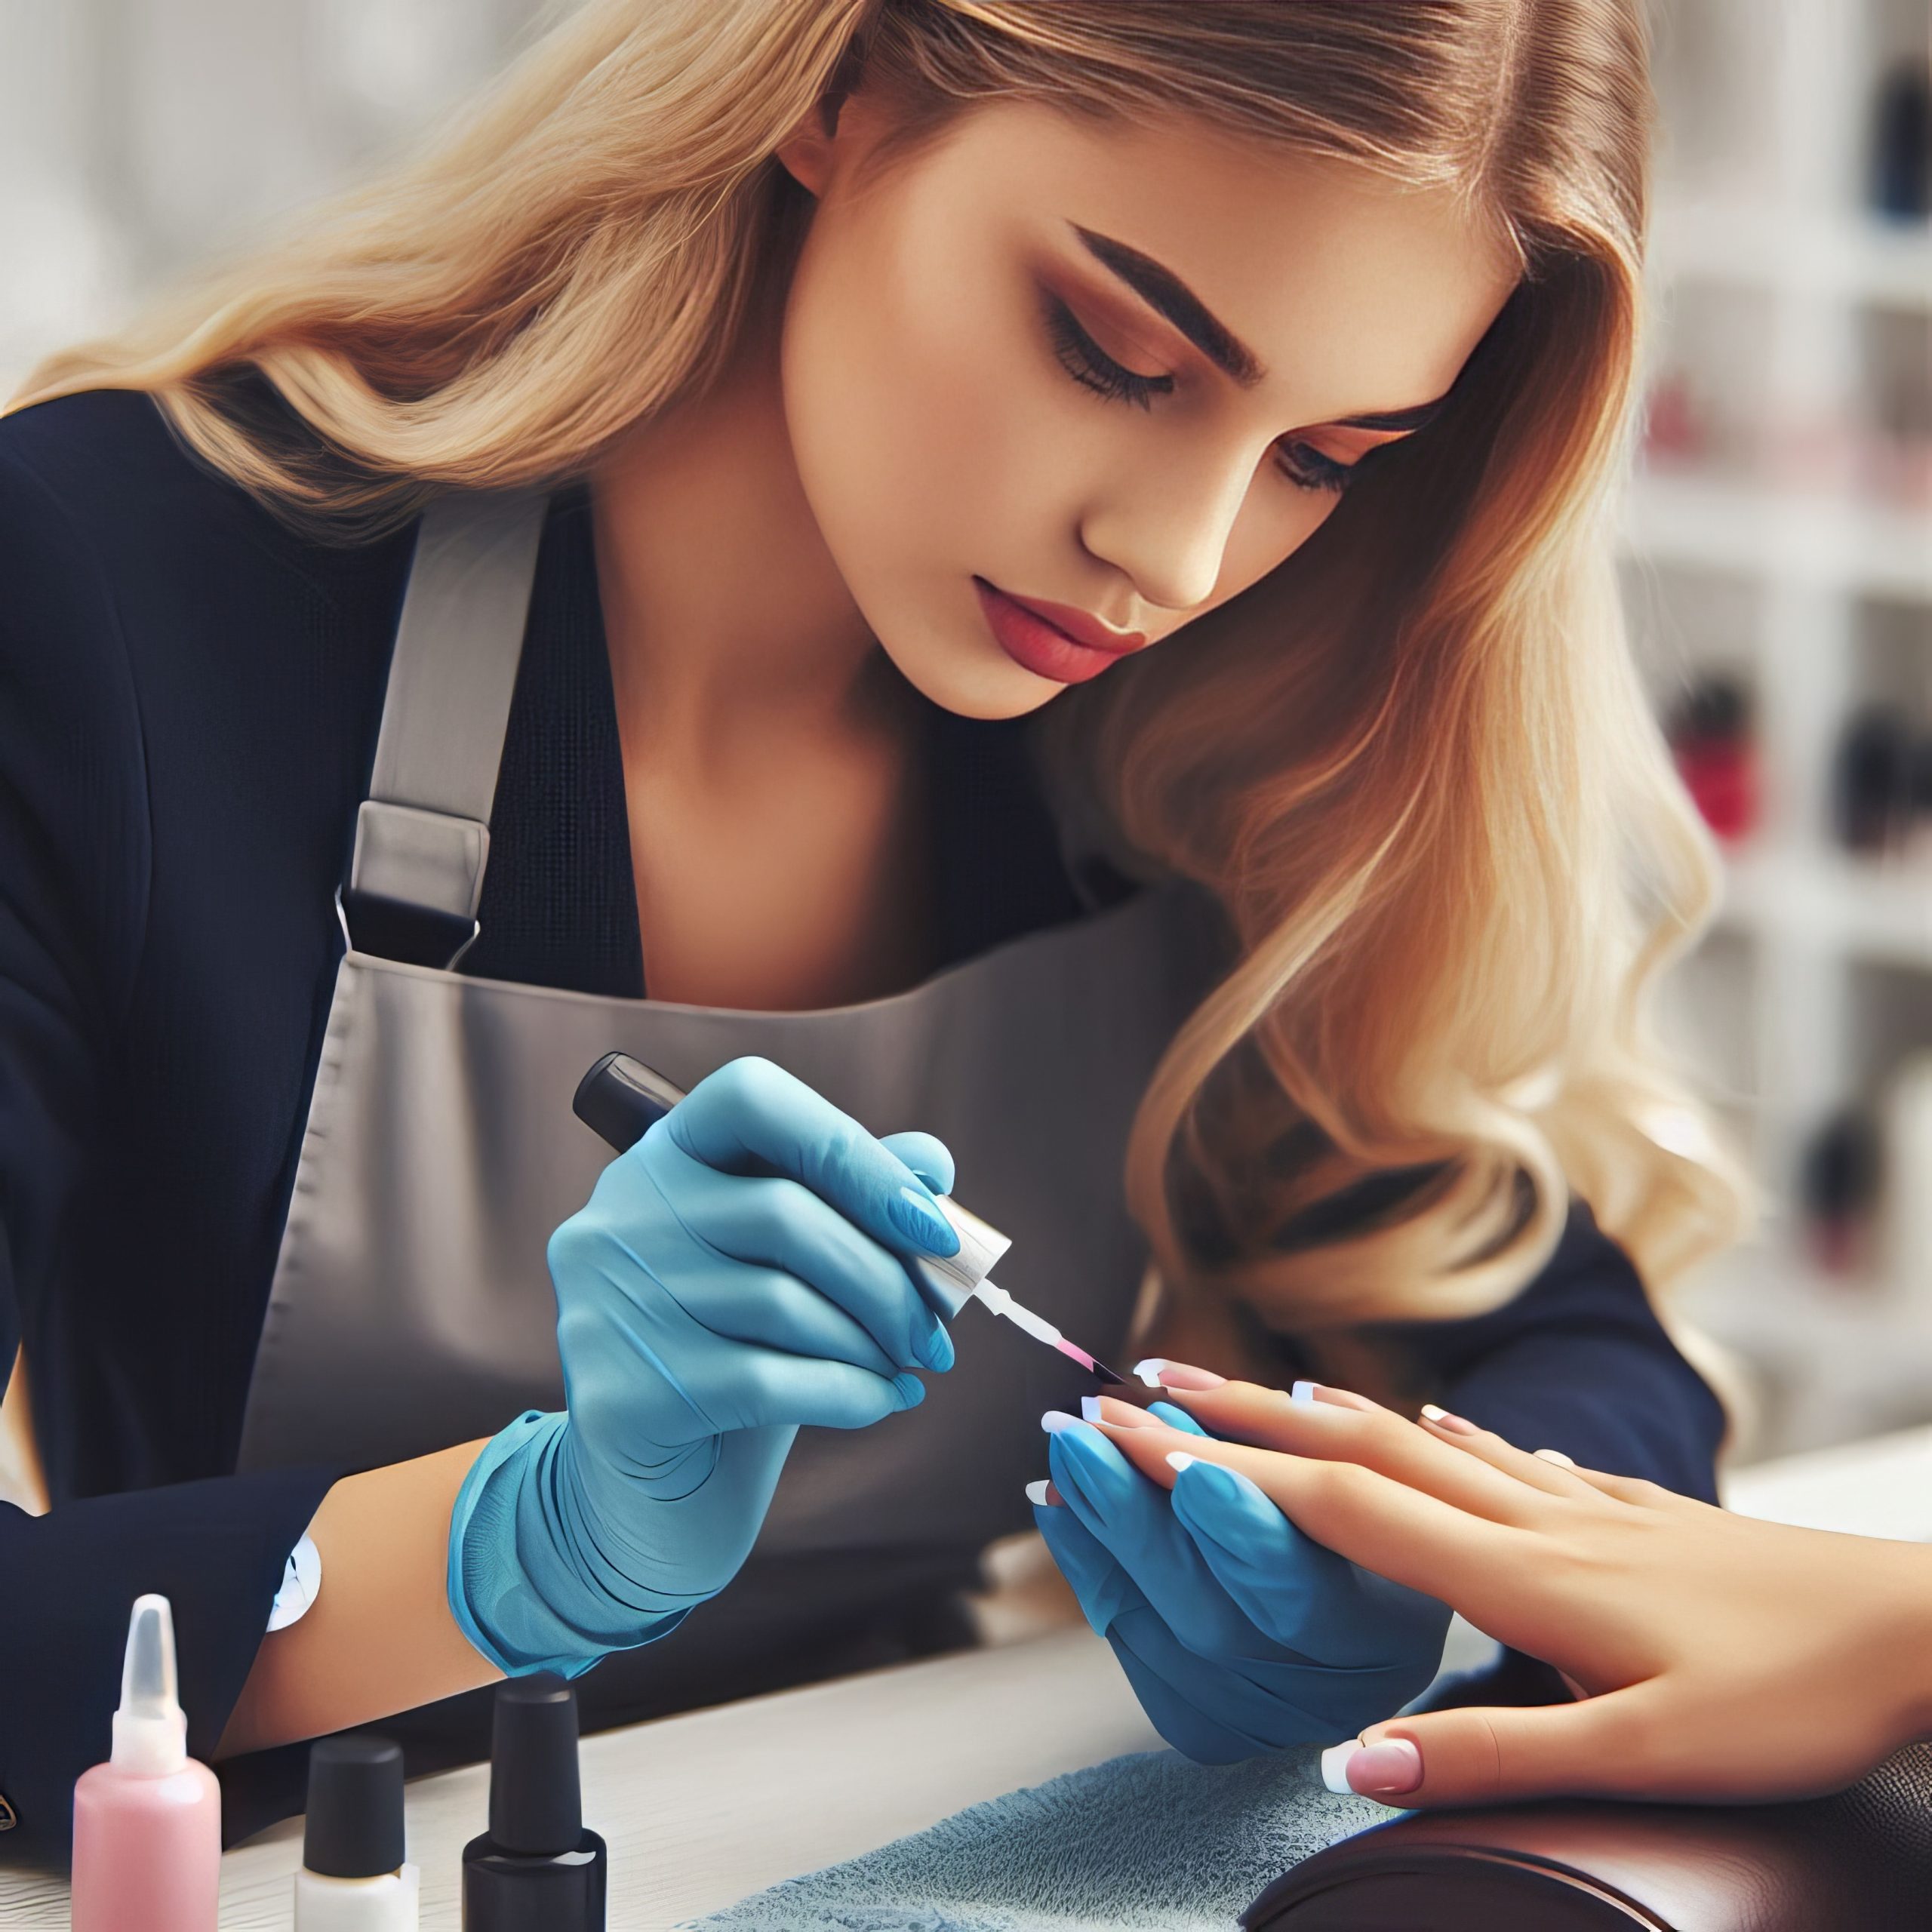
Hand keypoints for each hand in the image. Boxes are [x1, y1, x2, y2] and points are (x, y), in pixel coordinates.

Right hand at [449, 1055, 961, 1675]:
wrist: (659, 1501)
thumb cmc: (742, 1360)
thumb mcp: (800, 1272)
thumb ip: (857, 1204)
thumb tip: (934, 1162)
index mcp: (662, 1158)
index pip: (751, 1098)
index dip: (852, 1151)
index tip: (930, 1225)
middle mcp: (617, 1216)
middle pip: (783, 1213)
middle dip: (887, 1279)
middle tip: (938, 1331)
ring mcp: (605, 1304)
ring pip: (781, 1301)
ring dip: (873, 1341)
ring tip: (909, 1366)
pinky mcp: (616, 1395)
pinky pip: (767, 1380)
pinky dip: (850, 1392)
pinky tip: (883, 1403)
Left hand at [1031, 1381, 1449, 1762]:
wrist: (1362, 1614)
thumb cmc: (1355, 1512)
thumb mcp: (1344, 1465)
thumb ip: (1266, 1434)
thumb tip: (1161, 1389)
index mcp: (1390, 1631)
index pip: (1306, 1586)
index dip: (1242, 1527)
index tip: (1187, 1458)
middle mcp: (1333, 1696)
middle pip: (1215, 1619)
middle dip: (1138, 1516)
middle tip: (1083, 1431)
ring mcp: (1267, 1723)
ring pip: (1162, 1635)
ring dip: (1101, 1535)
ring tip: (1067, 1454)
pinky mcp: (1209, 1729)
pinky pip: (1135, 1648)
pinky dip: (1096, 1571)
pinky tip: (1066, 1510)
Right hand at [1077, 1375, 1931, 1806]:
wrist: (1924, 1624)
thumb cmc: (1797, 1693)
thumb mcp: (1649, 1753)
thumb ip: (1493, 1756)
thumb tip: (1349, 1760)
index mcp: (1520, 1573)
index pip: (1338, 1504)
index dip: (1227, 1469)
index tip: (1133, 1435)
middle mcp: (1535, 1519)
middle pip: (1363, 1450)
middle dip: (1248, 1416)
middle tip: (1155, 1384)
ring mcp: (1586, 1508)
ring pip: (1428, 1443)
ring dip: (1332, 1414)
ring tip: (1266, 1392)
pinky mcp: (1633, 1514)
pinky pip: (1514, 1460)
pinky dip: (1453, 1436)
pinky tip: (1451, 1424)